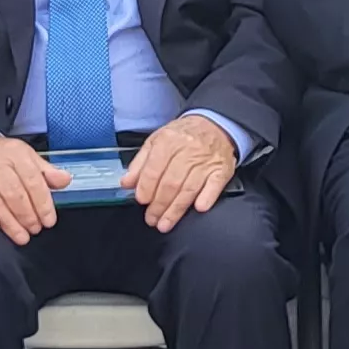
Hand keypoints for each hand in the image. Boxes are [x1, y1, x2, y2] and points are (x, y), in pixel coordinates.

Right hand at [0, 132, 70, 242]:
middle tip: (35, 230)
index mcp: (17, 155)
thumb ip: (46, 171)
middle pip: (15, 194)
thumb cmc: (0, 156)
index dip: (43, 203)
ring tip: (21, 236)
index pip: (33, 181)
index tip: (48, 220)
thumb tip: (65, 180)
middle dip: (28, 216)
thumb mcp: (26, 156)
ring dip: (10, 222)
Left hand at [123, 114, 241, 231]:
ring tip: (165, 223)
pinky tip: (198, 208)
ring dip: (176, 210)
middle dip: (159, 205)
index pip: (154, 169)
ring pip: (188, 189)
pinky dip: (206, 198)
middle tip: (151, 219)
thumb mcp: (156, 141)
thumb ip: (140, 163)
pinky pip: (214, 186)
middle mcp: (187, 150)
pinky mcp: (221, 169)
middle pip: (170, 183)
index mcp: (168, 141)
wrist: (214, 124)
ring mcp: (206, 161)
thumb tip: (126, 182)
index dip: (146, 188)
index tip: (141, 201)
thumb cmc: (182, 136)